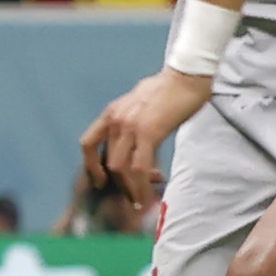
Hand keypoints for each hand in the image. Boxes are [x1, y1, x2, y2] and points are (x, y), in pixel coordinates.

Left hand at [82, 66, 212, 210]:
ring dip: (131, 188)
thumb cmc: (169, 89)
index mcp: (111, 113)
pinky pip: (140, 167)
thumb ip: (133, 122)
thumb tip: (140, 142)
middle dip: (120, 183)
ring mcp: (130, 126)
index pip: (88, 144)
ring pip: (121, 169)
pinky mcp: (149, 132)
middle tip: (135, 194)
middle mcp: (115, 120)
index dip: (91, 166)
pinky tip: (150, 192)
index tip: (100, 181)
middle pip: (107, 162)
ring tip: (143, 200)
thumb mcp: (140, 104)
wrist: (186, 76)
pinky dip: (142, 185)